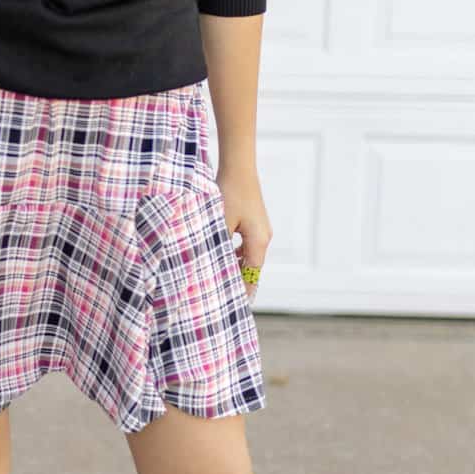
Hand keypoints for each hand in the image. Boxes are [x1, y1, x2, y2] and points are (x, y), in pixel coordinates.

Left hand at [214, 166, 271, 298]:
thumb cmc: (229, 194)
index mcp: (258, 242)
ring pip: (248, 256)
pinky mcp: (255, 222)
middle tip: (221, 294)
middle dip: (237, 280)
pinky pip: (247, 245)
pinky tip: (220, 253)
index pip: (251, 275)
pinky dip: (235, 253)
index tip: (231, 305)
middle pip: (252, 267)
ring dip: (235, 266)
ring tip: (218, 277)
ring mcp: (261, 230)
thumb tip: (210, 266)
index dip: (242, 290)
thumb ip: (217, 246)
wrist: (238, 168)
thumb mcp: (219, 223)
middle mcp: (263, 238)